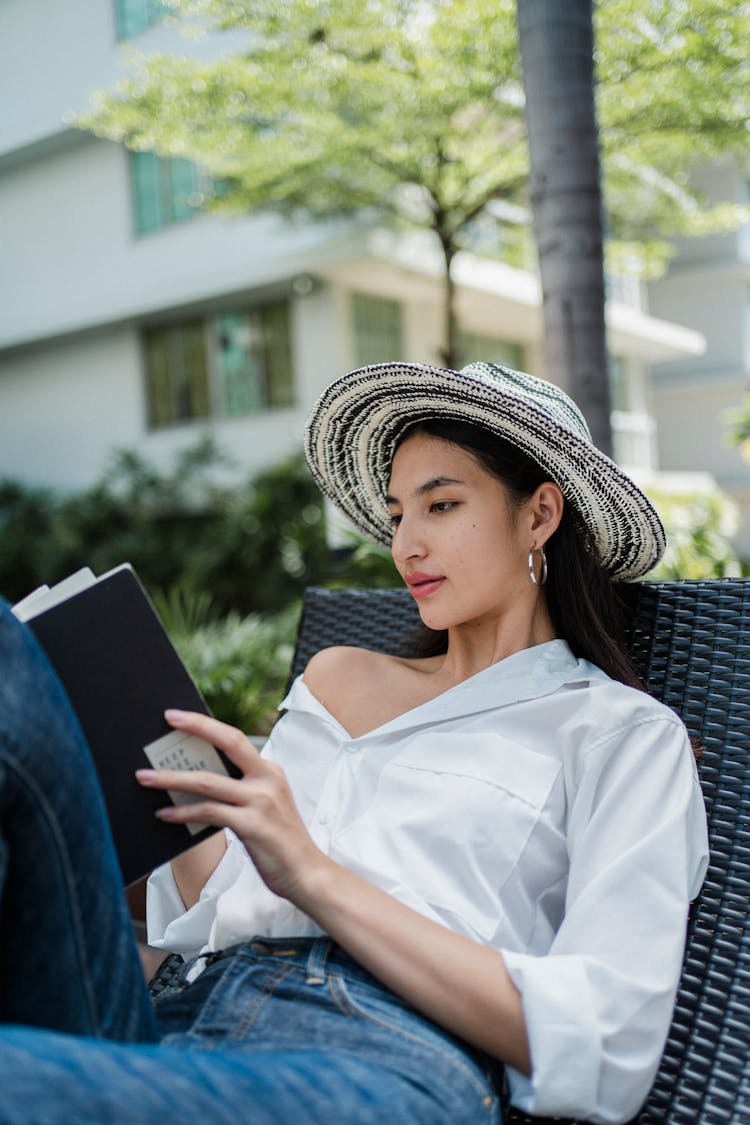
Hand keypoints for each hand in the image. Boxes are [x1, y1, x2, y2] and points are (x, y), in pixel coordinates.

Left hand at [135, 710, 323, 900]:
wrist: (306, 872)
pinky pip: (208, 813)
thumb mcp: (264, 806)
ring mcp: (261, 801)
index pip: (235, 738)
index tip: (178, 716)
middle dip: (196, 727)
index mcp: (270, 771)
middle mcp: (268, 779)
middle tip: (167, 719)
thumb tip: (195, 781)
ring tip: (144, 778)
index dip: (206, 724)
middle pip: (228, 743)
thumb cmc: (279, 841)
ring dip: (172, 779)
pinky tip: (164, 815)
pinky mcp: (253, 825)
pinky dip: (182, 813)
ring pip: (208, 781)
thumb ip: (239, 790)